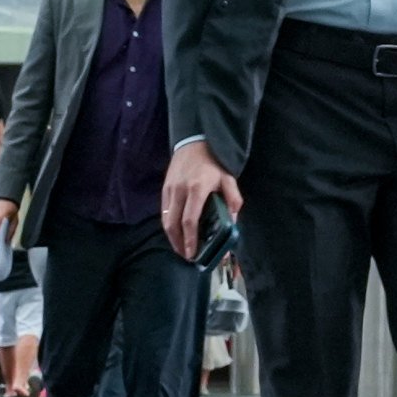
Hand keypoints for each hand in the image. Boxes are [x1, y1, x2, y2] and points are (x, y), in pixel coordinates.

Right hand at [160, 138, 240, 261]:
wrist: (194, 141)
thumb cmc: (213, 162)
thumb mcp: (228, 178)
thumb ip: (233, 200)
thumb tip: (232, 222)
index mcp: (197, 189)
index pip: (189, 220)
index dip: (190, 239)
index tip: (192, 253)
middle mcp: (180, 190)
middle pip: (173, 224)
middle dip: (178, 244)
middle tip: (186, 255)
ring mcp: (170, 189)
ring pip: (165, 220)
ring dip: (172, 237)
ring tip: (181, 248)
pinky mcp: (164, 188)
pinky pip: (163, 211)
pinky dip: (169, 225)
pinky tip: (177, 232)